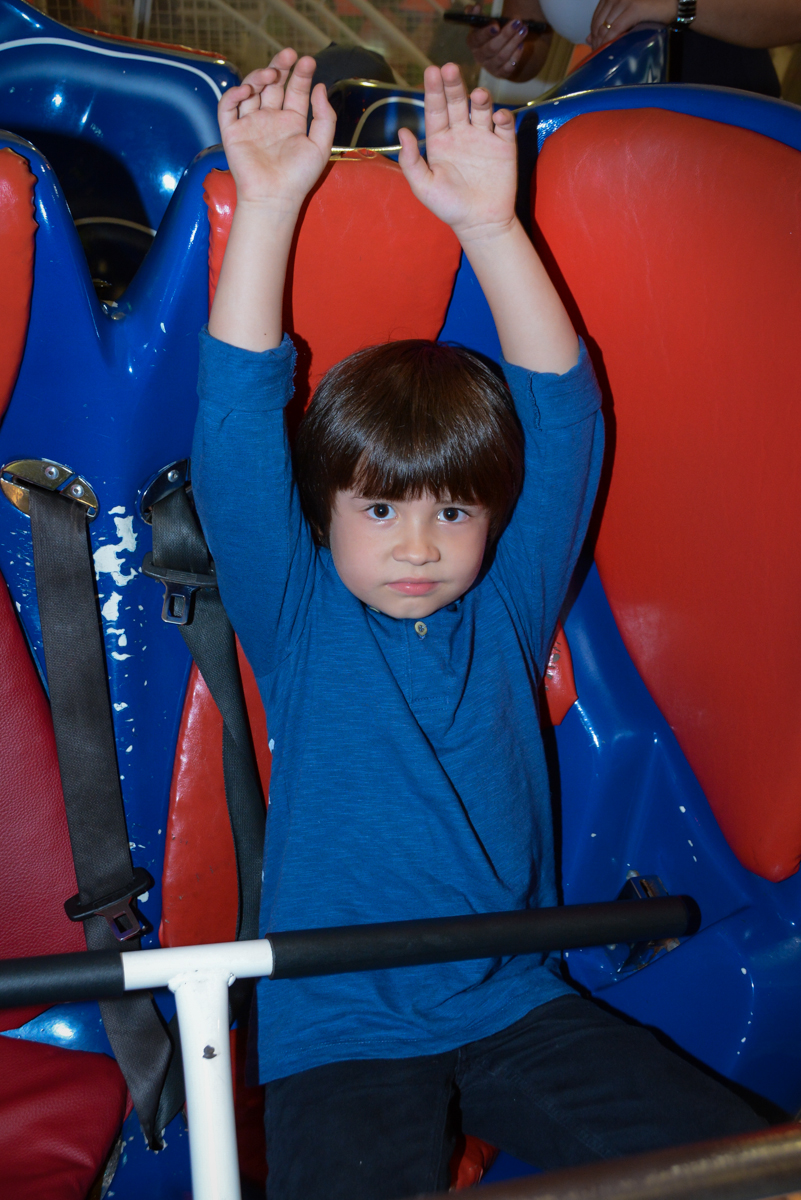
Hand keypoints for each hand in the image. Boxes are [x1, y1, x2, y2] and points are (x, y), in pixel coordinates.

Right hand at [218, 49, 335, 213]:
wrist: (275, 197)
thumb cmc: (299, 178)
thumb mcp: (321, 146)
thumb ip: (325, 117)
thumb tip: (320, 87)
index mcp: (292, 122)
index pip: (295, 90)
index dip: (300, 74)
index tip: (307, 61)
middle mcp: (271, 119)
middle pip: (272, 84)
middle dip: (280, 66)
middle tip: (288, 54)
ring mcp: (251, 124)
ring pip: (251, 90)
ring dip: (259, 76)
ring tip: (271, 74)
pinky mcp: (232, 132)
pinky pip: (228, 106)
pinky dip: (235, 94)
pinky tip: (248, 91)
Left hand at [398, 64, 515, 243]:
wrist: (480, 224)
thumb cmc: (449, 207)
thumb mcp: (424, 187)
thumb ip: (411, 161)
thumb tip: (402, 132)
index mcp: (439, 141)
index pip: (435, 109)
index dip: (433, 90)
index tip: (431, 71)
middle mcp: (460, 134)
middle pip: (457, 102)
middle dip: (454, 85)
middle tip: (450, 68)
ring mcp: (483, 138)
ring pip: (481, 109)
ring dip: (480, 99)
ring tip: (478, 95)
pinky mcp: (504, 146)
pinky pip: (504, 126)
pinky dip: (502, 117)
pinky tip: (497, 116)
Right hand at [466, 7, 529, 78]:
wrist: (502, 48)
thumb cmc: (493, 32)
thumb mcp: (484, 22)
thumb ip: (478, 14)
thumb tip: (476, 7)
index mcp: (473, 42)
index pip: (477, 39)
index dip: (486, 33)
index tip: (496, 25)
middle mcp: (479, 56)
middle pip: (492, 47)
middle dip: (506, 34)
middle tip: (518, 22)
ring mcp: (490, 66)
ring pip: (502, 56)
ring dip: (514, 42)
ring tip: (524, 30)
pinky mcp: (500, 73)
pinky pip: (508, 68)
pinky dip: (516, 56)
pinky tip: (521, 45)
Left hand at [588, 0, 676, 48]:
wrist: (674, 4)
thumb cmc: (651, 11)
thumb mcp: (626, 16)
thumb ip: (608, 23)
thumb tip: (588, 38)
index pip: (597, 14)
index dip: (593, 31)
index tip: (593, 44)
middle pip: (599, 21)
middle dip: (595, 39)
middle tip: (596, 53)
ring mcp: (625, 0)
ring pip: (605, 25)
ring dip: (601, 42)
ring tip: (601, 53)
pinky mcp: (634, 8)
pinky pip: (616, 28)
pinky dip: (609, 40)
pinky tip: (607, 49)